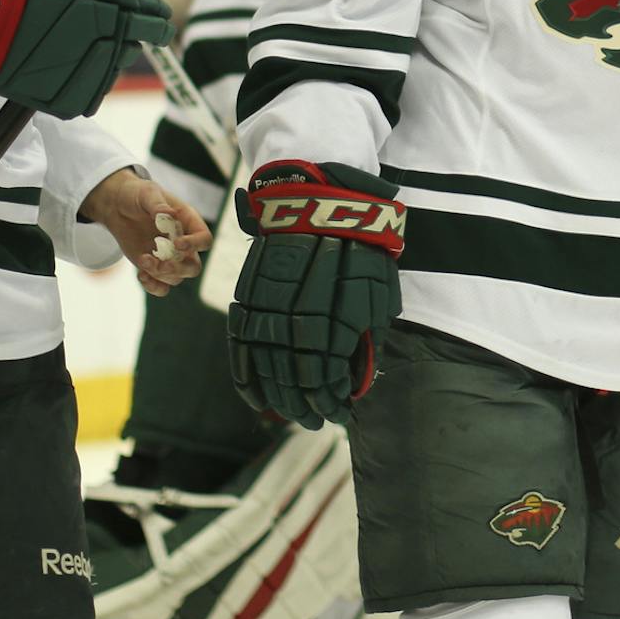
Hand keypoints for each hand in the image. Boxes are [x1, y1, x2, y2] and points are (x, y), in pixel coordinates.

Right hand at [0, 0, 172, 117]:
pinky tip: (64, 62)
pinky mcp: (65, 100)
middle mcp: (109, 43)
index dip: (156, 17)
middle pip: (134, 45)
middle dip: (129, 34)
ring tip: (76, 42)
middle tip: (110, 25)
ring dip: (104, 56)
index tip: (156, 16)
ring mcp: (87, 75)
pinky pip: (87, 93)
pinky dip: (81, 79)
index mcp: (117, 9)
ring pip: (112, 70)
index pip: (154, 19)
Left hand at [83, 169, 211, 295]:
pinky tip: (141, 275)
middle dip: (177, 269)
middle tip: (159, 264)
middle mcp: (182, 243)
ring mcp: (169, 257)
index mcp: (188, 222)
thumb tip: (167, 214)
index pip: (204, 239)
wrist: (118, 207)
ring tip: (143, 261)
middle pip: (193, 267)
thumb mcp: (147, 193)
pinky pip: (162, 287)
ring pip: (176, 278)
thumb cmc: (137, 195)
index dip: (194, 244)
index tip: (176, 243)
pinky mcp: (154, 267)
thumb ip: (157, 203)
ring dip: (159, 275)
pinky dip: (153, 287)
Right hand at [227, 160, 404, 429]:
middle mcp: (293, 316)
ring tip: (294, 416)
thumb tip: (360, 377)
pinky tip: (258, 399)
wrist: (319, 197)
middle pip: (293, 377)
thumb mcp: (377, 290)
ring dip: (280, 399)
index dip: (332, 400)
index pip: (325, 376)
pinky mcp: (248, 296)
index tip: (343, 411)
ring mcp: (266, 307)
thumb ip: (367, 336)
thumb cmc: (359, 245)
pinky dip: (248, 377)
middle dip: (307, 407)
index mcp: (331, 314)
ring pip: (266, 367)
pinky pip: (241, 346)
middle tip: (320, 421)